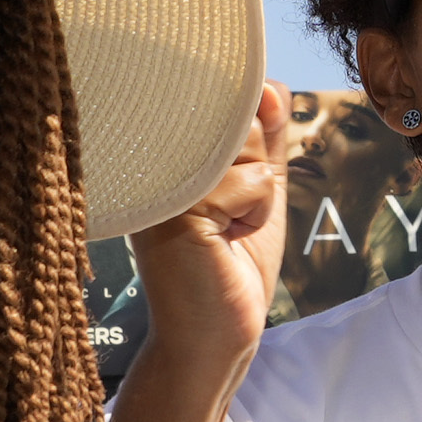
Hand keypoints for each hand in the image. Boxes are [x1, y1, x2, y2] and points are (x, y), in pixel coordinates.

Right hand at [130, 83, 293, 346]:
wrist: (214, 336)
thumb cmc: (232, 264)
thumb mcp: (255, 188)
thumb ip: (263, 136)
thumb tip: (271, 86)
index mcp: (162, 150)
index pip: (222, 99)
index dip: (251, 129)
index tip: (234, 184)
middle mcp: (150, 159)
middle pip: (237, 116)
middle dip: (255, 165)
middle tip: (232, 214)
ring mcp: (159, 182)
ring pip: (246, 147)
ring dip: (258, 194)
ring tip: (228, 229)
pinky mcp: (176, 210)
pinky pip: (249, 182)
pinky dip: (256, 213)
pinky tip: (226, 241)